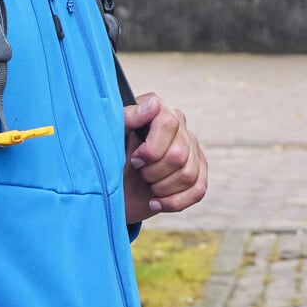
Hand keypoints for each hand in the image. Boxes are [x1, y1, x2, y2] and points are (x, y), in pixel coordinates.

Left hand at [122, 93, 207, 223]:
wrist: (110, 184)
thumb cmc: (109, 156)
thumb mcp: (112, 136)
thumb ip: (129, 117)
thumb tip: (154, 105)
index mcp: (159, 111)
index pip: (169, 124)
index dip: (151, 148)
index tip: (135, 159)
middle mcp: (180, 126)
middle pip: (179, 155)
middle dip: (154, 172)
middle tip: (139, 173)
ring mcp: (192, 149)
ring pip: (189, 175)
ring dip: (162, 188)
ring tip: (147, 186)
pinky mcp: (198, 171)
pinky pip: (198, 190)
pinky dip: (174, 202)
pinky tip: (155, 201)